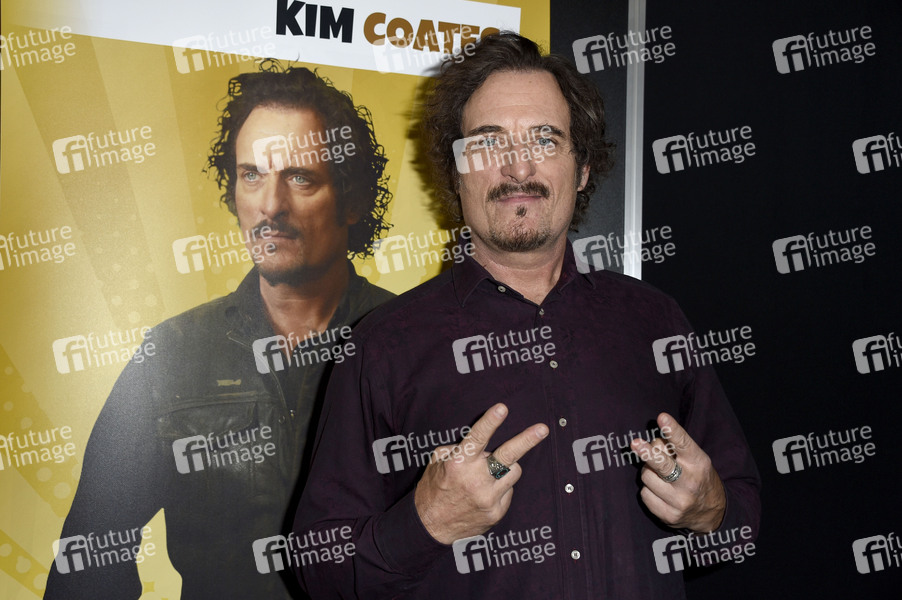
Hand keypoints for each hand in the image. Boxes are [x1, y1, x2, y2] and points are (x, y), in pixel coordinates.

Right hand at [414, 403, 547, 544]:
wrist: (431, 527)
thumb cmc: (434, 488)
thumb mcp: (437, 462)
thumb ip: (458, 448)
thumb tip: (480, 442)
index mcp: (459, 463)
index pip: (477, 438)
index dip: (490, 422)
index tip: (503, 408)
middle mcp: (475, 480)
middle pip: (507, 456)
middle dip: (526, 440)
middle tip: (543, 429)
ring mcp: (488, 498)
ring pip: (514, 471)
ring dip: (506, 467)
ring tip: (490, 472)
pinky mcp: (496, 512)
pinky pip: (508, 491)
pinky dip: (501, 487)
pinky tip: (486, 493)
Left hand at [631, 413, 725, 532]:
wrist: (712, 514)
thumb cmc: (697, 477)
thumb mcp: (695, 460)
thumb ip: (675, 449)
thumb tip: (650, 443)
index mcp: (699, 464)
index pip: (683, 444)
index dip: (672, 430)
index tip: (662, 417)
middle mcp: (691, 483)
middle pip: (663, 465)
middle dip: (647, 454)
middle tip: (635, 443)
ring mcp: (680, 502)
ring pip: (647, 477)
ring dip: (647, 472)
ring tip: (659, 475)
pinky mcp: (669, 516)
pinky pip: (645, 495)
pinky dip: (648, 490)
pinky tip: (660, 491)